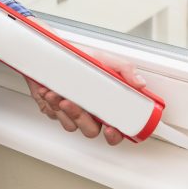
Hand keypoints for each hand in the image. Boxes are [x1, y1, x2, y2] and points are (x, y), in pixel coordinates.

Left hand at [25, 50, 147, 145]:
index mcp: (105, 102)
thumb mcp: (102, 58)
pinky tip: (50, 92)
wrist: (48, 54)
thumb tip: (139, 82)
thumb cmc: (77, 56)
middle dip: (81, 118)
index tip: (110, 129)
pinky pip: (56, 117)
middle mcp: (91, 110)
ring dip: (63, 110)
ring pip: (72, 125)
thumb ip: (123, 69)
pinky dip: (51, 104)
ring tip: (58, 94)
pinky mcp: (56, 110)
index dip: (115, 134)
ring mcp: (73, 111)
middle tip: (73, 104)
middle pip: (91, 130)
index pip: (116, 127)